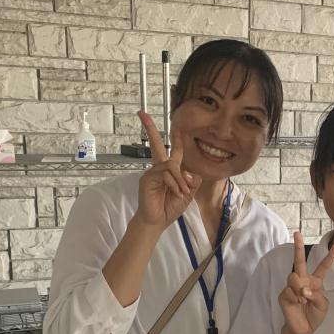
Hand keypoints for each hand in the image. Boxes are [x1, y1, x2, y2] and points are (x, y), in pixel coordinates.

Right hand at [135, 111, 200, 230]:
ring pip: (172, 166)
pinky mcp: (147, 178)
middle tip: (141, 113)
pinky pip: (166, 174)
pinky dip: (174, 183)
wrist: (158, 220)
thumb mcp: (188, 193)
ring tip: (182, 193)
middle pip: (156, 144)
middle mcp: (159, 168)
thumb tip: (190, 172)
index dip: (176, 139)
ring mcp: (152, 172)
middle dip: (150, 128)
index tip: (176, 126)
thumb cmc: (170, 207)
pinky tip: (175, 192)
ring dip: (180, 180)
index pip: (174, 151)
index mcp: (170, 170)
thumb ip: (192, 181)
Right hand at [279, 232, 333, 333]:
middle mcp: (303, 280)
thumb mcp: (323, 304)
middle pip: (299, 260)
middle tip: (297, 233)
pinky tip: (297, 303)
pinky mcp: (284, 295)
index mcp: (315, 281)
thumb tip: (303, 289)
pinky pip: (289, 290)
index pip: (323, 266)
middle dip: (298, 246)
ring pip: (293, 276)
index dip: (330, 255)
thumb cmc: (315, 315)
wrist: (304, 329)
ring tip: (303, 298)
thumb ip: (316, 294)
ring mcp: (292, 286)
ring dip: (300, 287)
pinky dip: (295, 297)